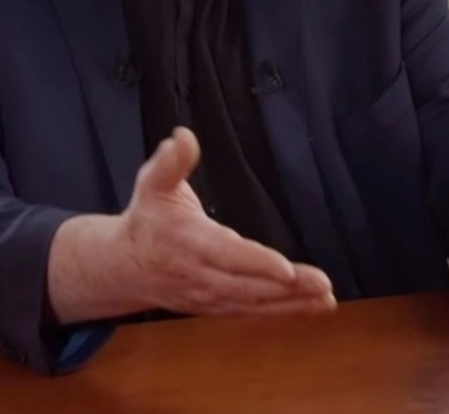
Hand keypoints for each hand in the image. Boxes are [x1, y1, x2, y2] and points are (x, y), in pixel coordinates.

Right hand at [117, 126, 334, 315]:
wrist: (123, 267)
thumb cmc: (147, 219)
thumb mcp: (152, 183)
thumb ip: (171, 162)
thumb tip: (183, 136)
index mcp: (189, 242)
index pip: (227, 255)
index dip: (257, 262)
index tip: (287, 268)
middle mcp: (201, 275)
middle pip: (248, 286)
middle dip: (288, 287)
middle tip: (323, 284)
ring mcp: (210, 297)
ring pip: (255, 303)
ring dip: (292, 303)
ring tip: (325, 299)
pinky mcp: (218, 307)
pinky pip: (254, 312)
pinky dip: (284, 312)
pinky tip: (313, 307)